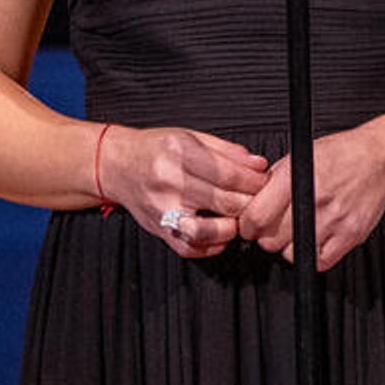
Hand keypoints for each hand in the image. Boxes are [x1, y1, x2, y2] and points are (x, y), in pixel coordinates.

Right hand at [99, 124, 269, 258]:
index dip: (255, 181)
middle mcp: (170, 183)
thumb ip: (227, 151)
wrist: (118, 165)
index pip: (230, 174)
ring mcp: (163, 210)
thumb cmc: (154, 149)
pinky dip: (213, 245)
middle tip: (261, 201)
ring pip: (212, 230)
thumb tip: (258, 164)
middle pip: (225, 202)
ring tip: (239, 216)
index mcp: (180, 153)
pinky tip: (220, 232)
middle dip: (251, 203)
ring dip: (234, 226)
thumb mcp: (190, 136)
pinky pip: (192, 248)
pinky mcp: (159, 230)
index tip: (265, 182)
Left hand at [236, 124, 384, 270]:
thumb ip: (273, 180)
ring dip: (289, 246)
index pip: (256, 216)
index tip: (249, 225)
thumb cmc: (341, 154)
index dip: (247, 225)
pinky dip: (312, 254)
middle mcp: (314, 199)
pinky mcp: (351, 235)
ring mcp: (334, 219)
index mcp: (296, 176)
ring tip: (298, 229)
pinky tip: (315, 237)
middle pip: (270, 239)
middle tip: (274, 226)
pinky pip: (319, 262)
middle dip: (266, 235)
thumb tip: (250, 202)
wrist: (379, 159)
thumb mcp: (299, 155)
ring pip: (291, 253)